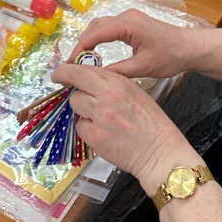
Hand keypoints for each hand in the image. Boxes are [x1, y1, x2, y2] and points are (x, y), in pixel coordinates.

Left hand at [50, 61, 193, 186]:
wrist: (160, 151)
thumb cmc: (152, 123)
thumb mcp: (136, 94)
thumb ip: (113, 85)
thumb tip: (91, 82)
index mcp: (119, 84)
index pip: (85, 70)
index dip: (68, 70)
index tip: (61, 71)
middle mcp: (107, 97)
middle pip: (75, 84)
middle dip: (68, 84)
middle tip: (63, 85)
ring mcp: (99, 117)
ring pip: (75, 104)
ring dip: (82, 109)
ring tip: (98, 117)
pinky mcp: (94, 137)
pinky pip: (81, 127)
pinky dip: (87, 129)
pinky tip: (103, 133)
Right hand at [61, 9, 196, 81]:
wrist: (189, 47)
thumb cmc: (170, 56)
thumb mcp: (143, 67)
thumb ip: (118, 71)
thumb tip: (95, 77)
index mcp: (129, 25)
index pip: (96, 33)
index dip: (80, 48)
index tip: (69, 63)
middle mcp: (127, 16)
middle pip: (96, 26)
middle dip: (82, 44)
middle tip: (72, 63)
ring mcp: (130, 17)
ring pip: (101, 25)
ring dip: (90, 40)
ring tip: (81, 59)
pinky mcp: (133, 22)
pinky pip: (109, 27)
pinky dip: (99, 38)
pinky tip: (96, 52)